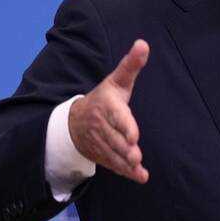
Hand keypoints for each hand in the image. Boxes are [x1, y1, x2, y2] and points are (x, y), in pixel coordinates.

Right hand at [69, 39, 149, 183]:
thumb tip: (143, 43)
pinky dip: (126, 172)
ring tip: (138, 169)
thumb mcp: (116, 81)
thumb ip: (131, 65)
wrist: (75, 120)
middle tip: (136, 155)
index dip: (125, 126)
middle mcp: (101, 125)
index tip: (134, 135)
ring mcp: (100, 142)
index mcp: (107, 106)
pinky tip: (140, 177)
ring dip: (125, 163)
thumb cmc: (105, 98)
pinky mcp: (101, 154)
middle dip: (125, 148)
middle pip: (114, 139)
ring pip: (113, 154)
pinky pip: (113, 164)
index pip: (116, 117)